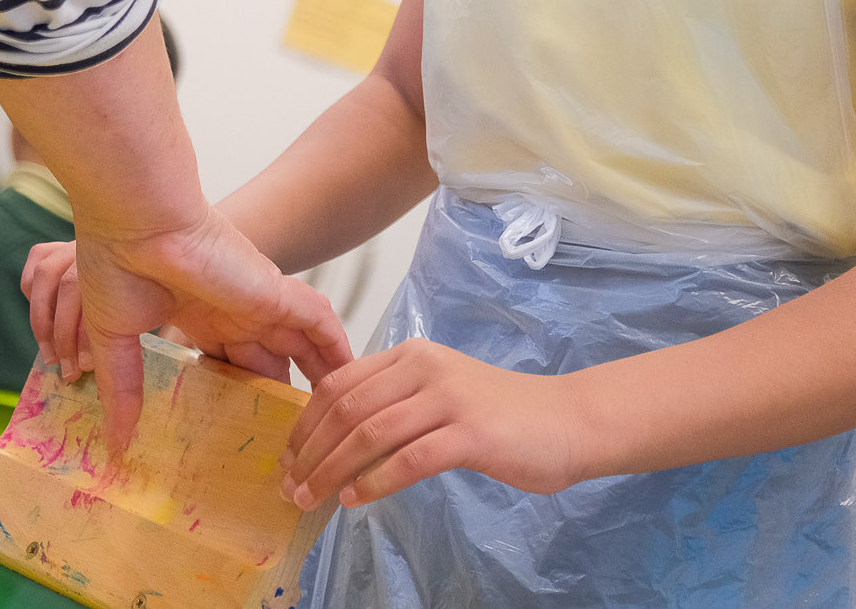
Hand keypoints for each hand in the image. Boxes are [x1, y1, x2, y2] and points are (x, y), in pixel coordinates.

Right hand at [20, 209, 353, 446]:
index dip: (233, 393)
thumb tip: (115, 442)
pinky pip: (322, 329)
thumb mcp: (115, 337)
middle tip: (290, 445)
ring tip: (333, 424)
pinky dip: (338, 355)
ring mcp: (257, 302)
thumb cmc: (118, 263)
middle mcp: (230, 309)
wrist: (137, 221)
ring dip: (316, 381)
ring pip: (301, 347)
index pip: (223, 361)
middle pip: (266, 360)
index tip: (236, 430)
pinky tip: (353, 386)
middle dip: (276, 396)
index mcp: (193, 314)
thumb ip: (122, 389)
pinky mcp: (278, 294)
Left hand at [280, 339, 579, 510]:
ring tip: (312, 498)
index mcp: (410, 356)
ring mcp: (447, 398)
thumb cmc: (501, 414)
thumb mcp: (438, 392)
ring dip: (332, 471)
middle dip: (310, 451)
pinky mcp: (469, 433)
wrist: (566, 420)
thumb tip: (337, 438)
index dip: (305, 422)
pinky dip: (375, 482)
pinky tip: (355, 500)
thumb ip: (394, 403)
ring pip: (369, 434)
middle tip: (291, 485)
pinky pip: (408, 459)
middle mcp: (423, 368)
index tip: (289, 457)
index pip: (339, 383)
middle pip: (346, 409)